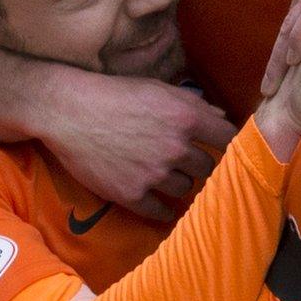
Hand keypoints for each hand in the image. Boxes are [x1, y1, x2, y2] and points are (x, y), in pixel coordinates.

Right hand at [39, 74, 239, 221]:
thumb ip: (193, 105)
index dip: (231, 145)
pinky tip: (159, 202)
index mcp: (186, 117)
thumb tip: (221, 118)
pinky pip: (160, 211)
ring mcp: (154, 174)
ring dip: (179, 182)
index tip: (228, 150)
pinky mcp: (132, 194)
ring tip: (162, 172)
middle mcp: (175, 148)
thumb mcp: (158, 89)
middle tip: (186, 160)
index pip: (229, 139)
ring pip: (185, 188)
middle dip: (199, 163)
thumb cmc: (115, 94)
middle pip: (208, 168)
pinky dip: (163, 208)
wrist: (69, 111)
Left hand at [262, 0, 300, 96]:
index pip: (297, 16)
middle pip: (289, 23)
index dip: (287, 45)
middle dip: (277, 58)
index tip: (280, 73)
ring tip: (272, 88)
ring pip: (293, 24)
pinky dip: (300, 41)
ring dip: (280, 58)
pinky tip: (294, 63)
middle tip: (267, 89)